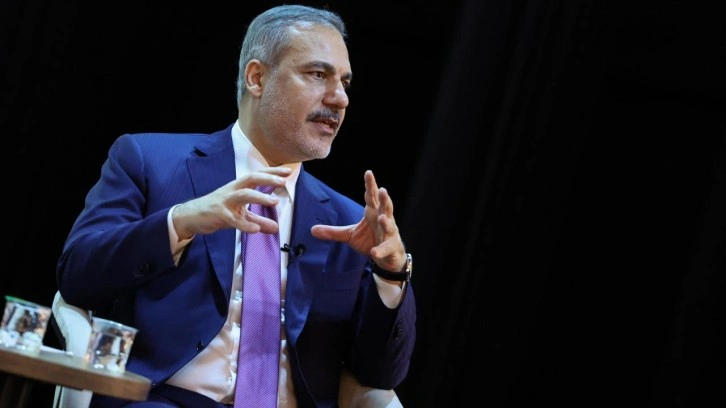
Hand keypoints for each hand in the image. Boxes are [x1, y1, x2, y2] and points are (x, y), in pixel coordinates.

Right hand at [172, 167, 291, 238]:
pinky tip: (255, 229)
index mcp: (238, 187)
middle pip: (251, 178)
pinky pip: (232, 219)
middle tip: (283, 181)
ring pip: (243, 194)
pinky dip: (244, 224)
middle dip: (267, 178)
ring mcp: (224, 201)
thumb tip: (276, 228)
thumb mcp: (240, 215)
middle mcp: (232, 190)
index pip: (257, 175)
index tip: (288, 171)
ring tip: (274, 202)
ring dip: (259, 196)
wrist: (191, 216)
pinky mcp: (218, 214)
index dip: (272, 172)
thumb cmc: (218, 211)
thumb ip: (258, 220)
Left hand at [311, 170, 406, 271]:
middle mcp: (383, 219)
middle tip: (382, 190)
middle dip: (384, 199)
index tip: (368, 173)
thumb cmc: (371, 239)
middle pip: (384, 207)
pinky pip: (385, 248)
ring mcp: (389, 233)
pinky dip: (380, 250)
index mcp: (372, 212)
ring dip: (386, 222)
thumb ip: (333, 232)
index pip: (371, 196)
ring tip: (381, 218)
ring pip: (389, 225)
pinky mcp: (390, 247)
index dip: (370, 185)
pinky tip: (373, 252)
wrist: (388, 256)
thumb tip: (312, 230)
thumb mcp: (350, 234)